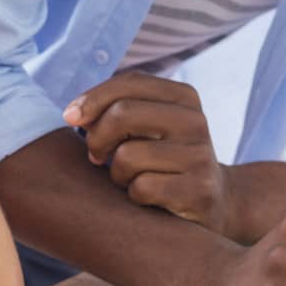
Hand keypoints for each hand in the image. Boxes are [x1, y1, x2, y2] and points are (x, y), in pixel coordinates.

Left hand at [63, 72, 235, 235]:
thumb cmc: (164, 159)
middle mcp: (196, 121)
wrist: (215, 202)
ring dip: (116, 173)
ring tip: (129, 178)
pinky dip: (132, 194)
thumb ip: (117, 108)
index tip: (71, 118)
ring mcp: (200, 156)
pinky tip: (145, 196)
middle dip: (96, 138)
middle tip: (96, 155)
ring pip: (126, 156)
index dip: (92, 98)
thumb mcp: (149, 125)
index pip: (128, 83)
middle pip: (122, 115)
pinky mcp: (198, 191)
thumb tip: (73, 114)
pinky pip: (141, 188)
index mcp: (184, 97)